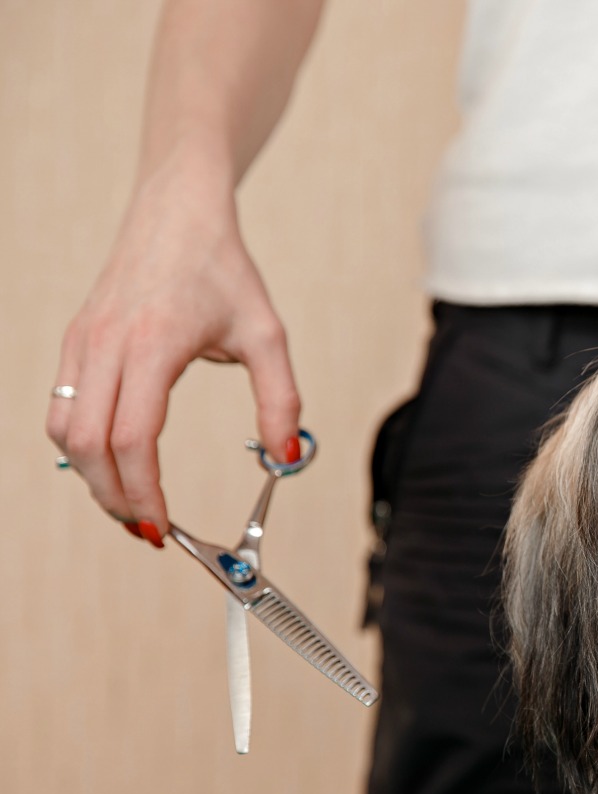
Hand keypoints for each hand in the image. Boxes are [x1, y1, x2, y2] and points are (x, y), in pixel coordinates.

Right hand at [45, 149, 300, 545]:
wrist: (177, 211)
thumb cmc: (223, 269)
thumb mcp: (268, 334)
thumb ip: (281, 399)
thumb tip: (285, 456)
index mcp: (153, 345)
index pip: (132, 439)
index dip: (144, 492)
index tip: (165, 526)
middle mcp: (106, 344)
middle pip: (87, 445)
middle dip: (114, 496)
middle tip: (147, 527)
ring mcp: (82, 341)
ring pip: (63, 429)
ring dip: (91, 475)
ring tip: (130, 502)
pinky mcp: (74, 340)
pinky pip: (61, 404)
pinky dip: (80, 444)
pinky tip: (114, 462)